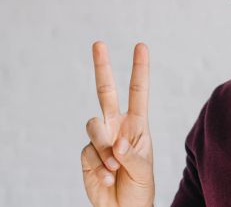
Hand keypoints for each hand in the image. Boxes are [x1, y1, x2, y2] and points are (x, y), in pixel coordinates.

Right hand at [81, 42, 154, 206]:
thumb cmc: (140, 188)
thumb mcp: (144, 171)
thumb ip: (132, 155)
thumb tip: (118, 142)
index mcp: (137, 125)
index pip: (138, 92)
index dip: (139, 69)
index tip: (141, 46)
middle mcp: (117, 127)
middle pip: (105, 92)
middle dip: (102, 67)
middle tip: (98, 43)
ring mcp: (100, 140)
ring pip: (93, 126)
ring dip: (104, 147)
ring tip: (115, 167)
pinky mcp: (86, 155)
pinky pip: (88, 153)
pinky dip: (99, 166)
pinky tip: (108, 177)